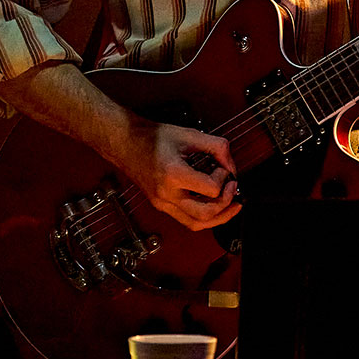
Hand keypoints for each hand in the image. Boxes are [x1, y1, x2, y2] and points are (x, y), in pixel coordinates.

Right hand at [118, 121, 240, 230]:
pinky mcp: (162, 206)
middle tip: (232, 187)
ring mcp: (163, 203)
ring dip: (219, 218)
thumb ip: (216, 147)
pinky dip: (204, 217)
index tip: (223, 166)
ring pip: (196, 224)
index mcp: (173, 174)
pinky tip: (214, 207)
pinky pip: (187, 221)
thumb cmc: (152, 137)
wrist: (126, 143)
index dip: (224, 177)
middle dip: (226, 202)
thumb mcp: (189, 134)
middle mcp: (166, 194)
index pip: (210, 189)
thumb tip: (230, 165)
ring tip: (232, 206)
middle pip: (206, 213)